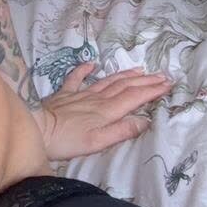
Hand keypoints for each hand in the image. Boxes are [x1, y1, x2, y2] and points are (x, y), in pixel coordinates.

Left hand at [38, 62, 172, 163]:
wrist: (38, 130)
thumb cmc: (68, 141)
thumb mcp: (98, 142)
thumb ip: (121, 131)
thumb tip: (145, 120)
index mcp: (106, 111)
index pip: (134, 97)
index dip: (152, 91)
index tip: (168, 84)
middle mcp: (96, 98)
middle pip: (125, 87)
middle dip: (145, 81)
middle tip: (162, 76)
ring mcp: (80, 93)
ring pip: (107, 81)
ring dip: (125, 75)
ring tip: (139, 70)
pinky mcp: (65, 94)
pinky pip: (76, 77)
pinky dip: (85, 70)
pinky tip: (92, 64)